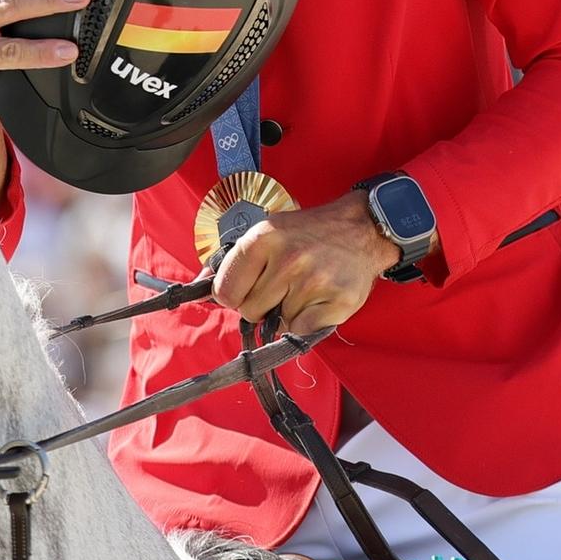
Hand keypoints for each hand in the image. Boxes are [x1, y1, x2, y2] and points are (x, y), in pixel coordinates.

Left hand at [212, 195, 398, 336]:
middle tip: (283, 282)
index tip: (248, 287)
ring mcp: (314, 282)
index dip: (234, 294)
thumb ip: (233, 261)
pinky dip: (307, 321)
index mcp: (263, 238)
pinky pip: (302, 331)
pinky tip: (318, 298)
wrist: (361, 228)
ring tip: (305, 285)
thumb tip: (198, 287)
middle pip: (250, 311)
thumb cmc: (309, 233)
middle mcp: (288, 259)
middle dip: (262, 303)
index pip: (225, 292)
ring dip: (287, 311)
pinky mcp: (337, 303)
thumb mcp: (267, 232)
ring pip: (277, 322)